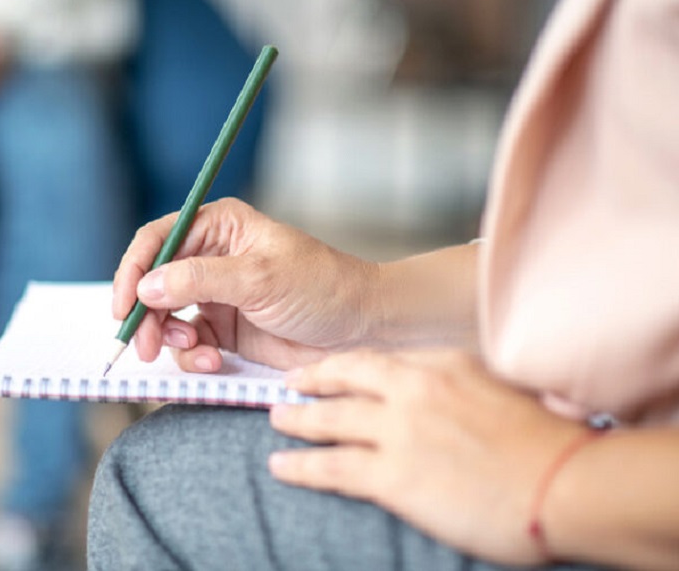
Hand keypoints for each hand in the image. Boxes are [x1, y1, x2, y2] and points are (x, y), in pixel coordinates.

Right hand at [112, 198, 380, 371]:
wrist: (362, 330)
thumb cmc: (322, 288)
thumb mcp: (260, 278)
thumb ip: (201, 279)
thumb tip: (148, 285)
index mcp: (219, 227)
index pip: (158, 240)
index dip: (133, 270)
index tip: (123, 306)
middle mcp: (210, 258)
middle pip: (153, 283)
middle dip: (146, 316)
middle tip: (146, 346)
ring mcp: (216, 297)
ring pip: (166, 318)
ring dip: (171, 340)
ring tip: (199, 353)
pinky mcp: (225, 331)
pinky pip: (190, 345)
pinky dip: (194, 358)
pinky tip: (215, 363)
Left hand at [268, 348, 587, 565]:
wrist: (567, 483)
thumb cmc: (550, 442)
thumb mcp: (506, 389)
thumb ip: (470, 384)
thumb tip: (459, 391)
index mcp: (443, 363)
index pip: (379, 360)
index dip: (347, 365)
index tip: (330, 369)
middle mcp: (414, 388)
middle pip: (345, 378)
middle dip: (312, 381)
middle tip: (290, 384)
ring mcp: (399, 430)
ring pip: (329, 419)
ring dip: (297, 419)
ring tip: (277, 418)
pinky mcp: (393, 475)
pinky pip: (331, 467)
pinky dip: (300, 465)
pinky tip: (281, 465)